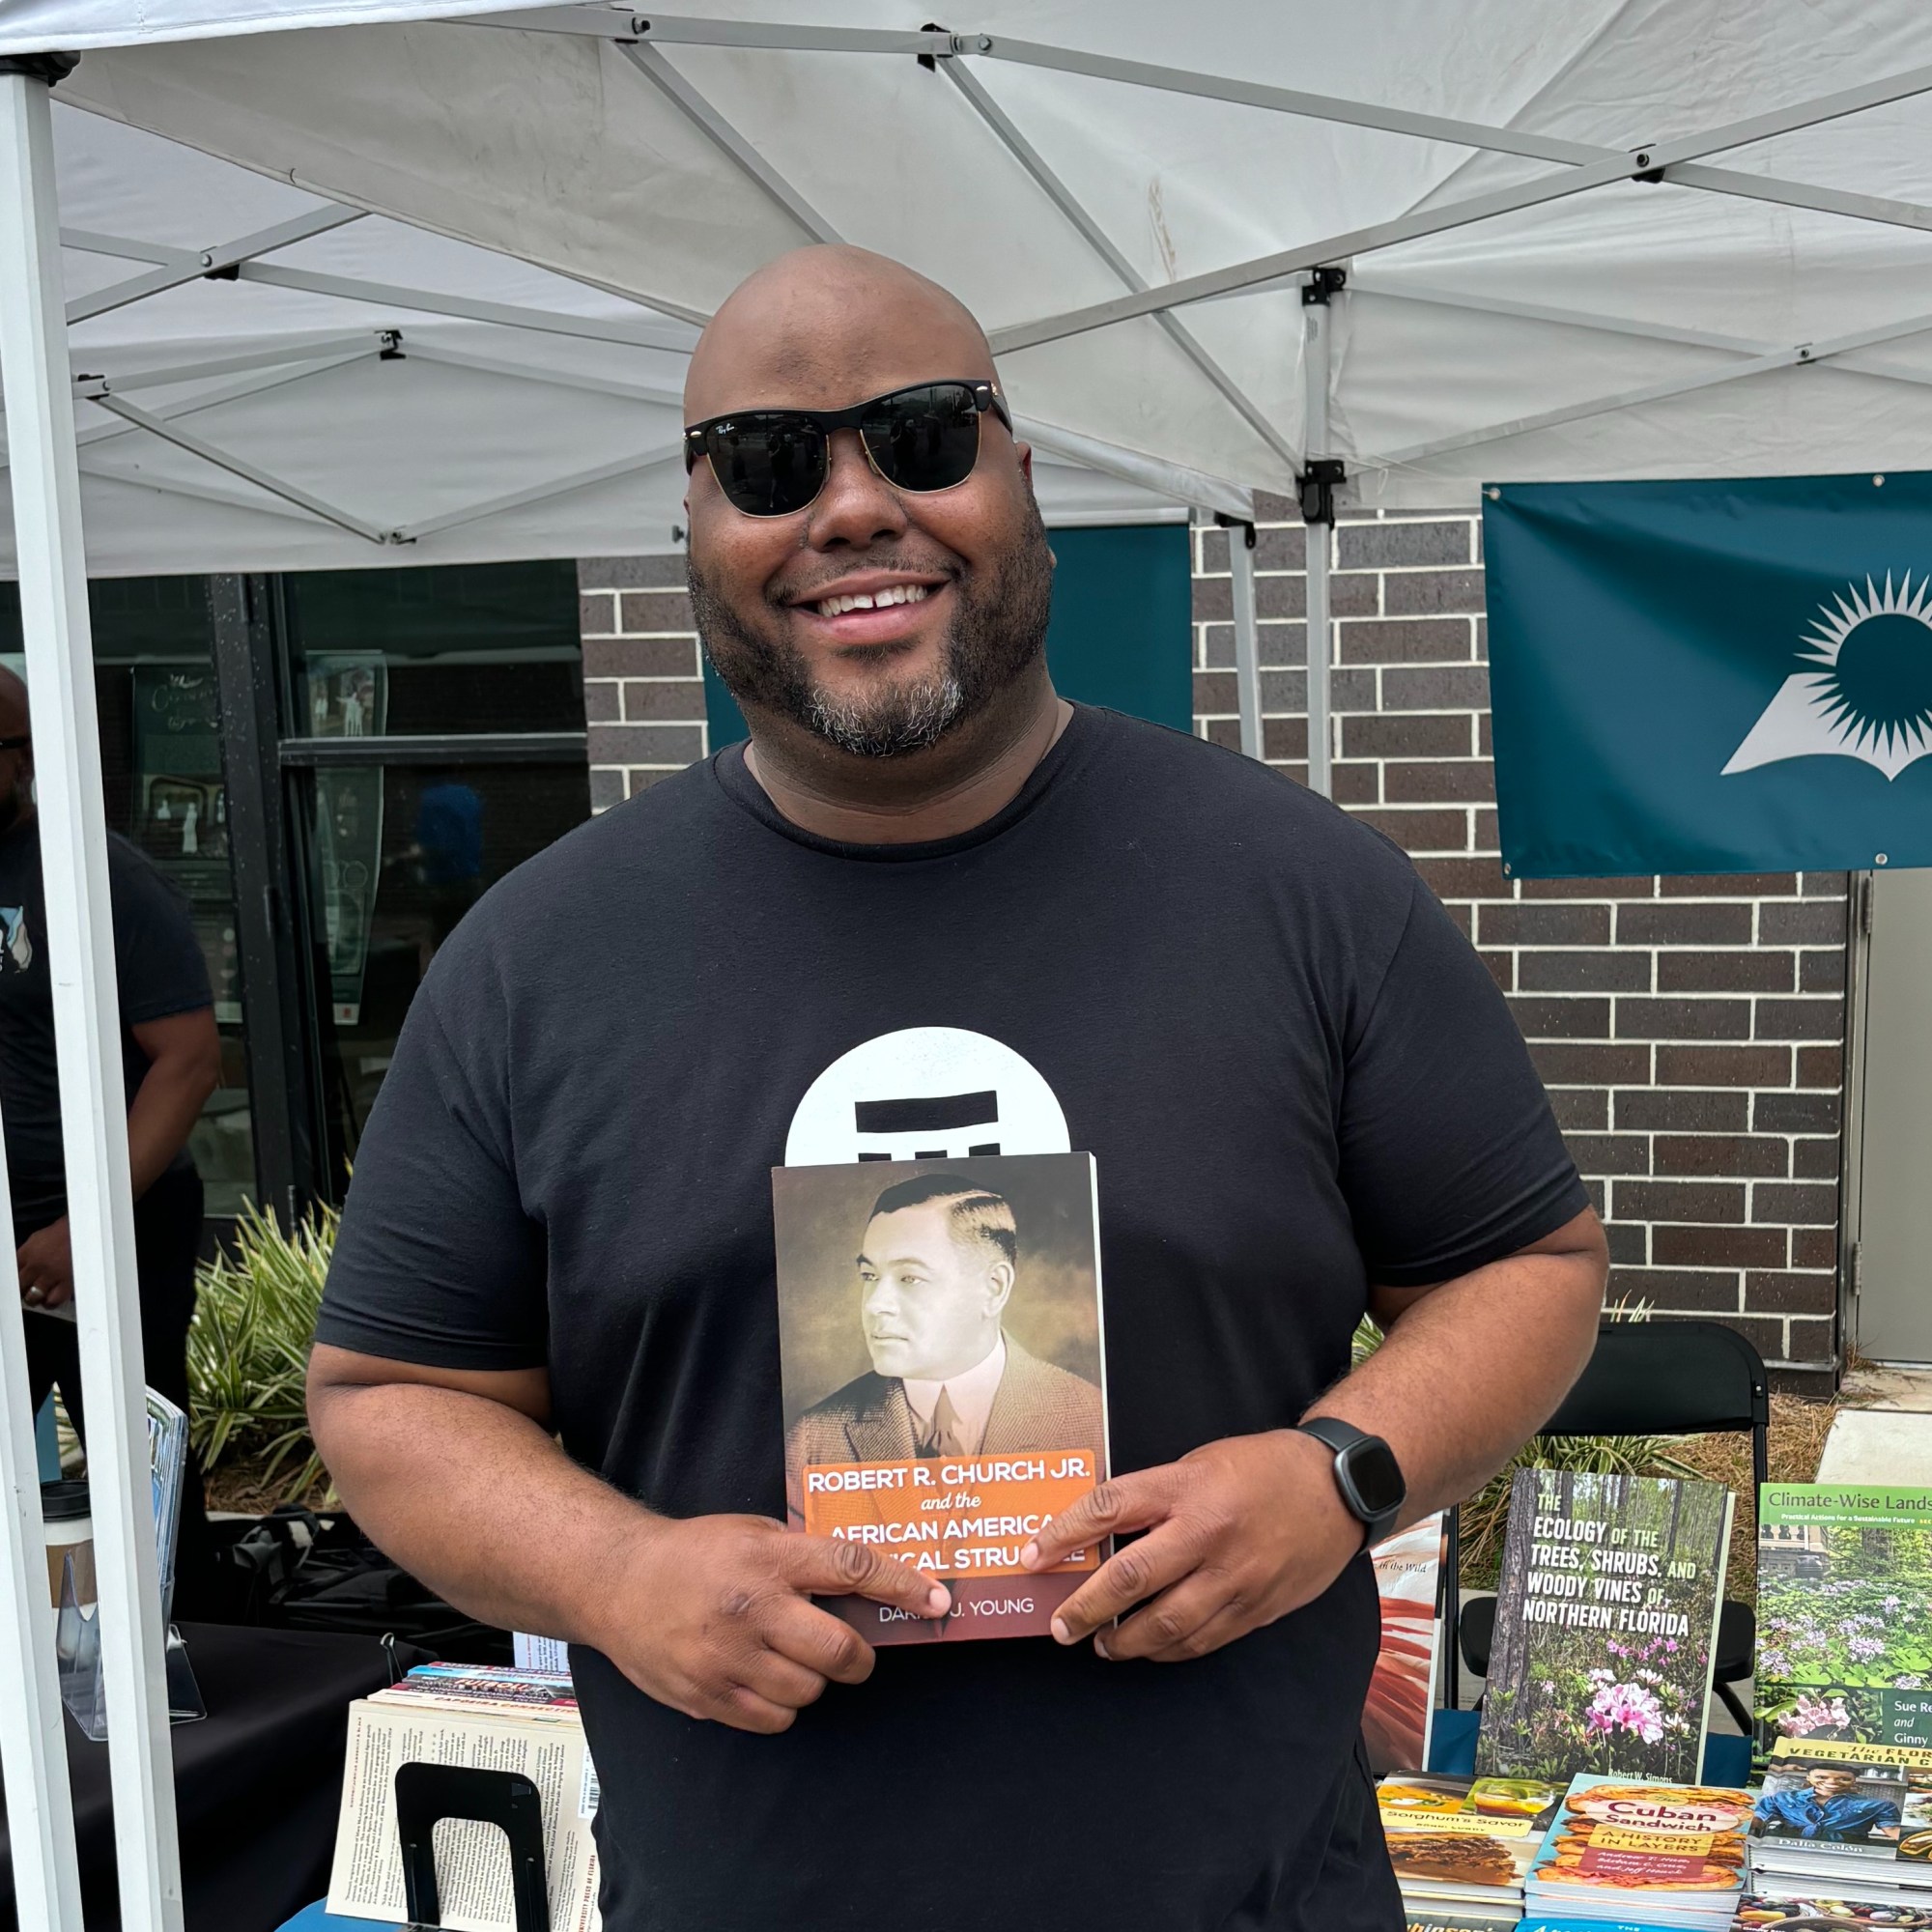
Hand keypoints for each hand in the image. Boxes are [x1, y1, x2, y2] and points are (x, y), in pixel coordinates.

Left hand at [18, 1216, 73, 1309]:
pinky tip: (52, 1298)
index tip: (19, 1282)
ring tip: (39, 1296)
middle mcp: (36, 1265)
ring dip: (35, 1298)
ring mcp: (51, 1275)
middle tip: (28, 1290)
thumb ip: (28, 1253)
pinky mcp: (66, 1282)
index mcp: (27, 1253)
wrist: (87, 1229)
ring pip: (34, 1296)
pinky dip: (51, 1302)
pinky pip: (53, 1300)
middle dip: (23, 1290)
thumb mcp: (39, 1238)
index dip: (15, 1280)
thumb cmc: (66, 1231)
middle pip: (20, 1286)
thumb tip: (22, 1266)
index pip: (12, 1273)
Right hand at [597, 1513, 950, 1733]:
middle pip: (839, 1650)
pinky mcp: (708, 1697)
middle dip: (858, 1656)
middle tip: (853, 1651)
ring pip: (809, 1691)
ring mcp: (728, 1658)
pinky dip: (782, 1705)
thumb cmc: (693, 1552)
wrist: (619, 1582)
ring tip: (789, 1655)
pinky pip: (774, 1719)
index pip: (852, 1568)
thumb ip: (802, 1554)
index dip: (902, 1585)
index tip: (937, 1600)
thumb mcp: (752, 1531)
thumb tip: (863, 1577)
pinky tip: (764, 1678)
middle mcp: (752, 1609)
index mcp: (768, 1558)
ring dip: (813, 1678)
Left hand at [1020, 1427, 1367, 1662]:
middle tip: (1060, 1625)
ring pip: (1165, 1624)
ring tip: (1101, 1643)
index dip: (1063, 1535)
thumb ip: (1155, 1499)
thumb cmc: (1261, 1469)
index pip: (1108, 1509)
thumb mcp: (1199, 1464)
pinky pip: (1201, 1640)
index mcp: (1186, 1487)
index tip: (1033, 1556)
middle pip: (1130, 1579)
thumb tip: (1102, 1537)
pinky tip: (1148, 1647)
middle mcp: (1207, 1533)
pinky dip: (1167, 1649)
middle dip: (1085, 1609)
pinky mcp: (1256, 1609)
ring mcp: (1234, 1577)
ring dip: (1124, 1641)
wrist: (1336, 1489)